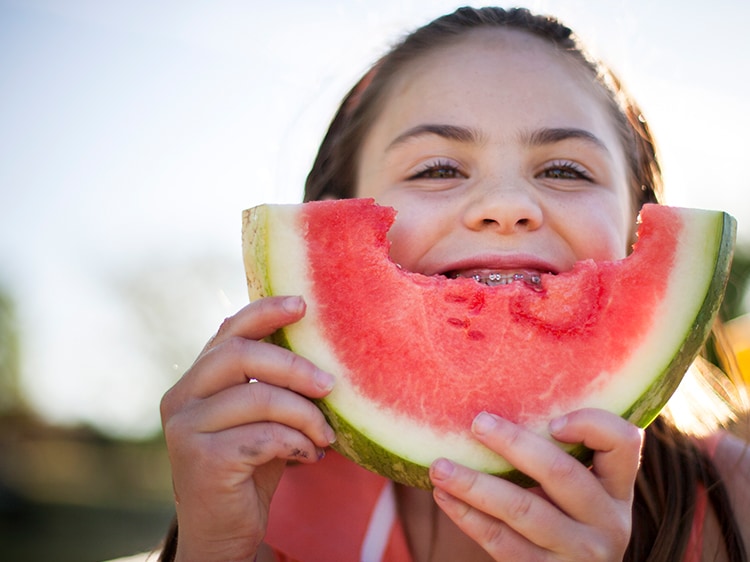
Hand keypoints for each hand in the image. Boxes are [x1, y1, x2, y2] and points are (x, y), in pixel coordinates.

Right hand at [160, 296, 335, 561]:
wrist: (224, 531)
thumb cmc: (250, 467)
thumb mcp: (261, 418)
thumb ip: (270, 382)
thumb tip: (312, 342)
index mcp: (195, 380)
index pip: (228, 331)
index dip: (265, 312)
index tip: (303, 305)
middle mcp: (181, 397)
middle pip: (241, 355)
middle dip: (294, 366)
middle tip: (331, 385)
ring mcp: (185, 428)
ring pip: (258, 398)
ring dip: (305, 415)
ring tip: (326, 435)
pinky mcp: (200, 459)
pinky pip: (264, 436)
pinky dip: (298, 443)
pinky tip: (310, 456)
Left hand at [429, 408, 642, 560]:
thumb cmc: (563, 522)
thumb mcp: (579, 494)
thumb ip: (563, 458)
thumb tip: (499, 408)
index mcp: (617, 490)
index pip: (623, 443)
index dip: (590, 425)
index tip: (551, 420)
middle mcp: (608, 522)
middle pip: (560, 472)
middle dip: (513, 444)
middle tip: (476, 423)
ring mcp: (580, 553)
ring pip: (522, 509)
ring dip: (475, 485)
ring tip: (439, 467)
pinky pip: (502, 542)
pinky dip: (468, 516)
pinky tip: (445, 497)